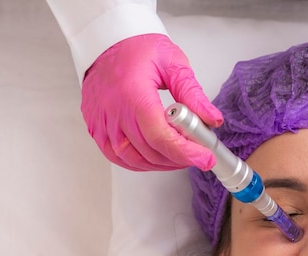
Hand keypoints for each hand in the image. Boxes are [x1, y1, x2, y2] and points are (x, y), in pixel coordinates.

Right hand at [81, 34, 222, 170]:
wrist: (107, 40)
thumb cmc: (137, 47)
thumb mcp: (173, 64)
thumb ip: (192, 94)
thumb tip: (212, 119)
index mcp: (133, 93)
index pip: (161, 136)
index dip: (186, 152)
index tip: (205, 158)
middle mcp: (113, 111)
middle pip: (150, 151)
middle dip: (179, 158)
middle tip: (198, 154)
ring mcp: (101, 121)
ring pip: (133, 159)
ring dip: (161, 163)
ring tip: (180, 155)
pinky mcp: (95, 126)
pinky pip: (116, 156)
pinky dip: (139, 163)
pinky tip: (155, 157)